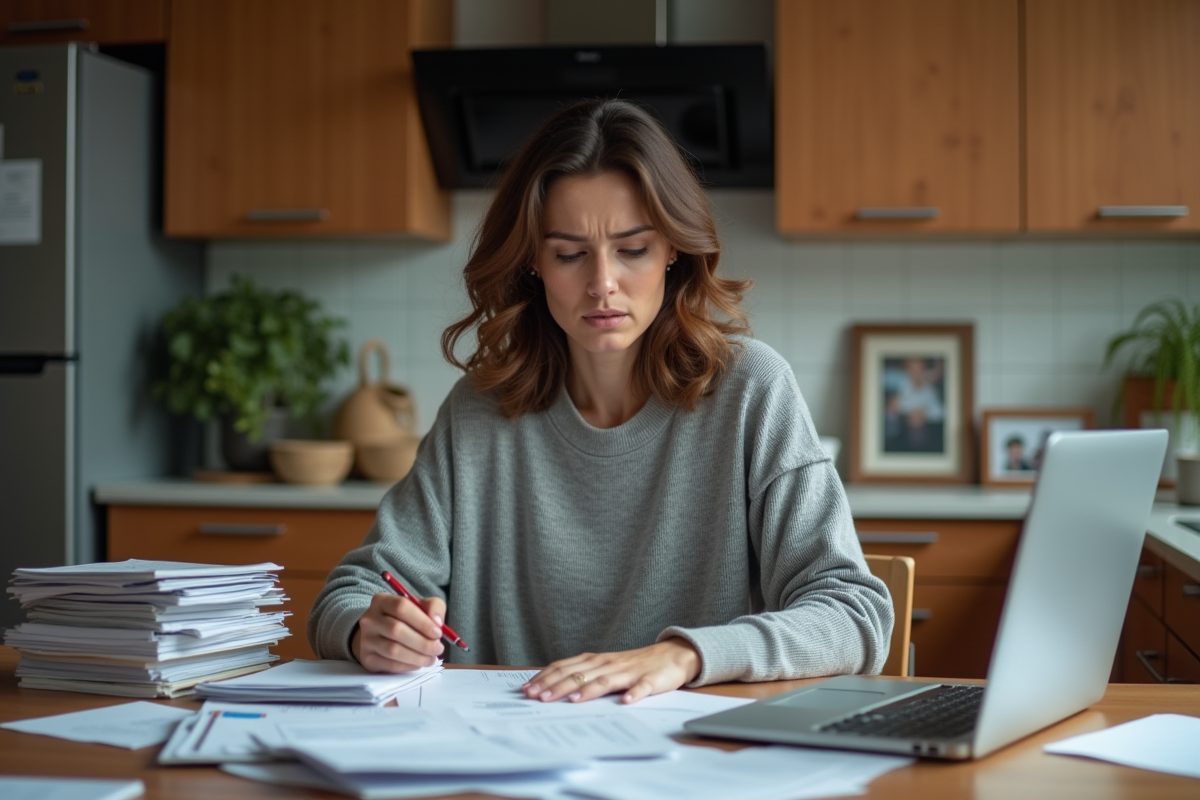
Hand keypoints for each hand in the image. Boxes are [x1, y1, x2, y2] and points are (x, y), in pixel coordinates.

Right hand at [351, 592, 444, 672]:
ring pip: (393, 650)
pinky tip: (418, 663)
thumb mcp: (421, 606)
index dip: (422, 621)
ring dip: (417, 657)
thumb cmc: (406, 618)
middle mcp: (370, 619)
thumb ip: (434, 607)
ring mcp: (366, 640)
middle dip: (422, 642)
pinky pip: (390, 664)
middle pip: (396, 630)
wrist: (381, 635)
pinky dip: (408, 666)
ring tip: (431, 658)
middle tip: (438, 648)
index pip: (401, 607)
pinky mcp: (367, 658)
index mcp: (382, 601)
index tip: (438, 633)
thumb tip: (437, 622)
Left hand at [521, 638, 701, 704]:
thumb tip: (552, 688)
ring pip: (605, 680)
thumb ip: (583, 674)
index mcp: (596, 661)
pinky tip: (625, 702)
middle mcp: (608, 664)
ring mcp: (629, 672)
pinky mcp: (649, 680)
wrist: (672, 656)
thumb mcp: (604, 667)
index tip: (527, 689)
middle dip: (557, 686)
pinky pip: (641, 688)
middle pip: (579, 674)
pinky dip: (633, 694)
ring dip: (588, 690)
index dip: (545, 677)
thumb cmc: (634, 665)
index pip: (565, 667)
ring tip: (572, 700)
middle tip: (538, 697)